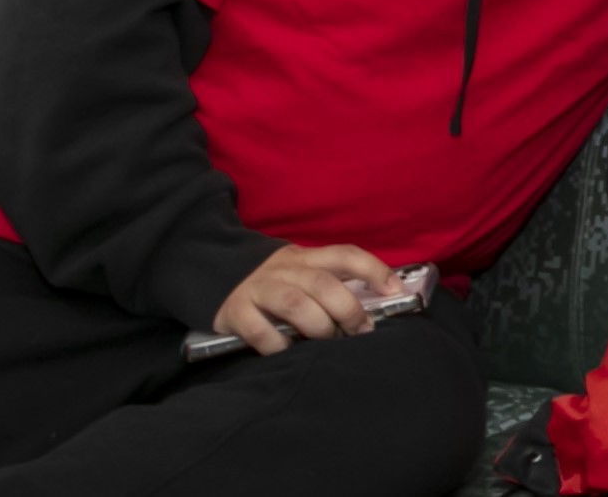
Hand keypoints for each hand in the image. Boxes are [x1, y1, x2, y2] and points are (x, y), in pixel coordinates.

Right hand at [208, 244, 403, 354]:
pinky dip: (279, 346)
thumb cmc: (272, 285)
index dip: (374, 270)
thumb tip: (372, 312)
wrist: (211, 274)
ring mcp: (257, 288)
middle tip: (360, 332)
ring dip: (319, 327)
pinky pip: (261, 331)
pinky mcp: (235, 312)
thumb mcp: (300, 274)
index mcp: (305, 258)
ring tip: (328, 343)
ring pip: (295, 304)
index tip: (395, 291)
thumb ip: (330, 285)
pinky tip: (288, 352)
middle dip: (348, 310)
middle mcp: (283, 269)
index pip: (345, 255)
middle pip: (323, 283)